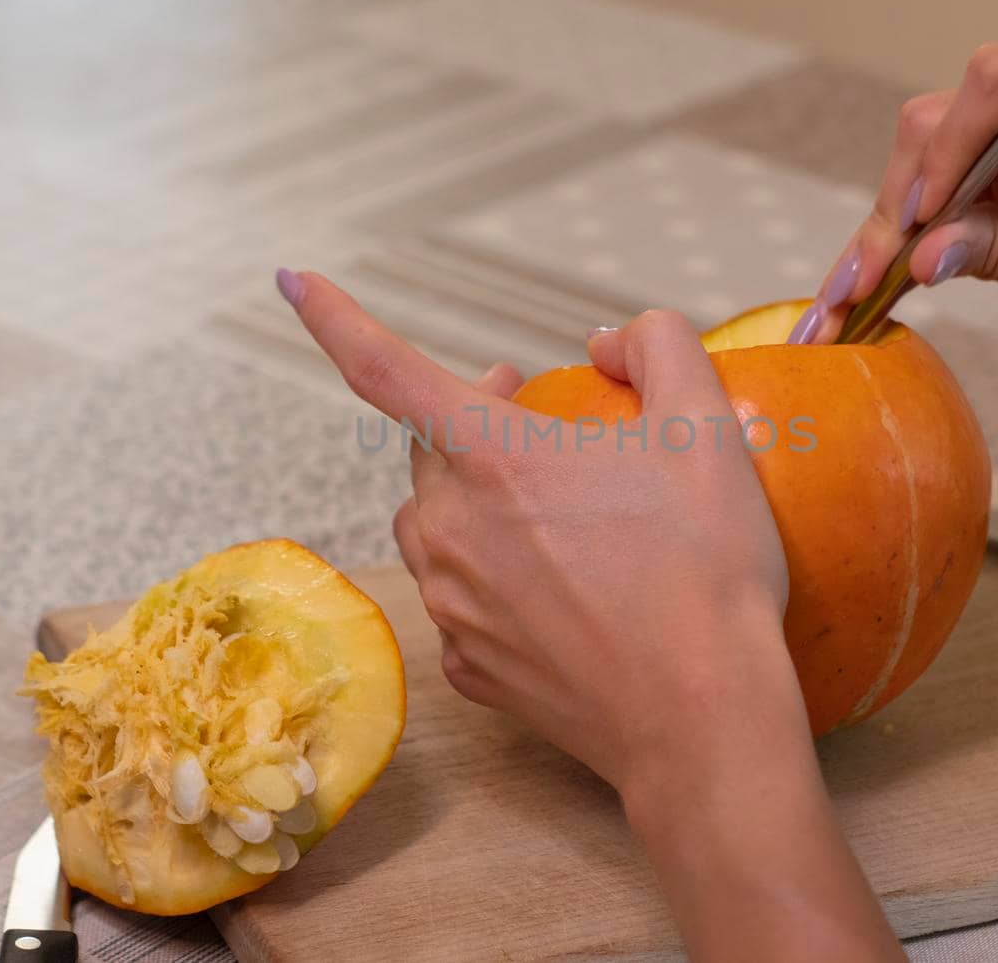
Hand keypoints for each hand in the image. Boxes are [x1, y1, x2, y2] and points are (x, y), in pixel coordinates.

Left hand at [280, 272, 794, 794]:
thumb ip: (658, 346)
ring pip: (434, 526)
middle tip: (532, 413)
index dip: (332, 316)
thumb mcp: (708, 428)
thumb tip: (607, 340)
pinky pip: (460, 599)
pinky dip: (492, 578)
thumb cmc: (705, 570)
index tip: (290, 279)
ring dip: (473, 500)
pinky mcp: (469, 667)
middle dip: (470, 419)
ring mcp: (452, 604)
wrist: (702, 719)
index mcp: (494, 457)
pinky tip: (553, 588)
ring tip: (545, 507)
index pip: (383, 366)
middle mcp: (451, 528)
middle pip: (427, 450)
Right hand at [793, 44, 997, 365]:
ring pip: (933, 153)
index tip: (923, 221)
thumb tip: (920, 255)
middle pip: (943, 120)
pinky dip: (918, 230)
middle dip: (899, 199)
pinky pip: (954, 183)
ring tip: (858, 292)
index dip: (946, 148)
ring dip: (895, 219)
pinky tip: (888, 278)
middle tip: (866, 280)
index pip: (996, 86)